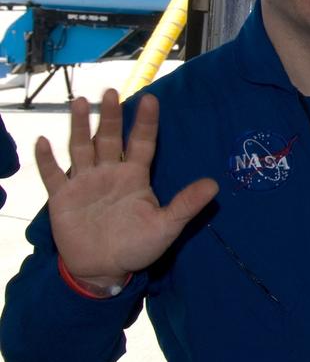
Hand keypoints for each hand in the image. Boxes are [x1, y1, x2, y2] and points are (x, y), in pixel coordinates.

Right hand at [35, 90, 217, 290]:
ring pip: (81, 148)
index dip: (146, 122)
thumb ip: (186, 204)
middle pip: (109, 138)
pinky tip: (42, 141)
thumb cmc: (137, 247)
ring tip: (80, 102)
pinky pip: (52, 174)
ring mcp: (85, 183)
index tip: (151, 99)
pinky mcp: (62, 197)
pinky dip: (46, 159)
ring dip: (79, 126)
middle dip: (109, 115)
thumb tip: (214, 185)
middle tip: (110, 92)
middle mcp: (109, 173)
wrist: (104, 269)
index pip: (141, 142)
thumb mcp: (166, 226)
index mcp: (134, 176)